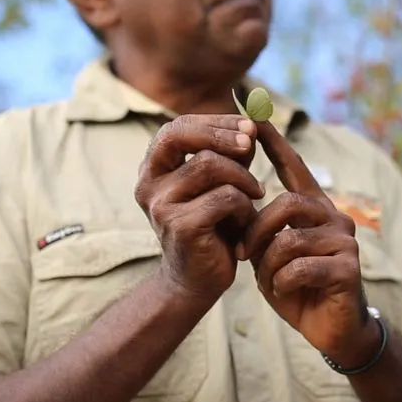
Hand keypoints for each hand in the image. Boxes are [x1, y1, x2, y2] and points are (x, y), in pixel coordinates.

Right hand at [134, 114, 263, 305]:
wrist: (199, 280)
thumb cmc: (214, 225)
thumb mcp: (222, 182)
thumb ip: (232, 152)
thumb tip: (252, 120)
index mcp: (153, 168)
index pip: (177, 126)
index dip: (214, 122)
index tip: (247, 126)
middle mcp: (148, 183)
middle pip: (183, 136)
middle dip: (223, 134)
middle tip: (251, 142)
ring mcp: (160, 205)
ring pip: (210, 165)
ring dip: (242, 177)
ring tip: (254, 196)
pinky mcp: (180, 227)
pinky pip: (224, 197)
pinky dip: (244, 205)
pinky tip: (245, 221)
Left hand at [240, 121, 380, 367]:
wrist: (331, 329)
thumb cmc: (297, 287)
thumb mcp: (270, 254)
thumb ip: (261, 228)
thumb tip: (238, 201)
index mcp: (314, 208)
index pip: (294, 167)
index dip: (274, 141)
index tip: (254, 115)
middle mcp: (333, 216)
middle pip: (287, 204)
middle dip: (257, 230)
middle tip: (245, 254)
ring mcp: (345, 240)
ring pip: (290, 237)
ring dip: (269, 262)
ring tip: (268, 279)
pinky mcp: (349, 267)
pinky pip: (301, 265)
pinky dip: (283, 281)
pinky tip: (286, 291)